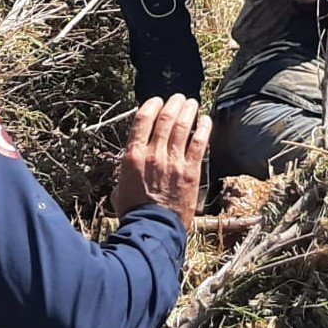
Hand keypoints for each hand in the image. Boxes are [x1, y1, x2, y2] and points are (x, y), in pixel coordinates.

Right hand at [110, 94, 210, 229]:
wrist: (153, 228)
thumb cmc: (135, 211)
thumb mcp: (121, 186)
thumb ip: (128, 170)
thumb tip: (131, 165)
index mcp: (133, 156)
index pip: (142, 120)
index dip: (151, 105)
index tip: (157, 100)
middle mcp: (153, 154)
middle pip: (165, 119)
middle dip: (173, 104)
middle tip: (179, 98)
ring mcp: (174, 161)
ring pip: (183, 127)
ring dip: (188, 111)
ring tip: (192, 103)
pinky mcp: (191, 171)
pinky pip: (199, 143)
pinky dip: (203, 128)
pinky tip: (205, 120)